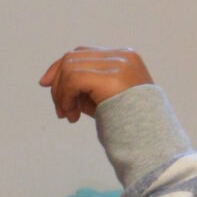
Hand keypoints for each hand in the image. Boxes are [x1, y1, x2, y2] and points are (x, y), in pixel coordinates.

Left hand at [39, 47, 154, 122]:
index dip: (59, 67)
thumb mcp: (105, 99)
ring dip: (61, 94)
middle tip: (61, 111)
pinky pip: (73, 79)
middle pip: (73, 57)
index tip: (45, 84)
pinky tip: (71, 115)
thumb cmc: (129, 124)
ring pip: (69, 67)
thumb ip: (83, 86)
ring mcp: (118, 64)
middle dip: (58, 83)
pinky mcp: (111, 77)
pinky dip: (65, 97)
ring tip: (69, 116)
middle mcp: (122, 56)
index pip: (82, 53)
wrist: (151, 142)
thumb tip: (49, 80)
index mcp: (125, 57)